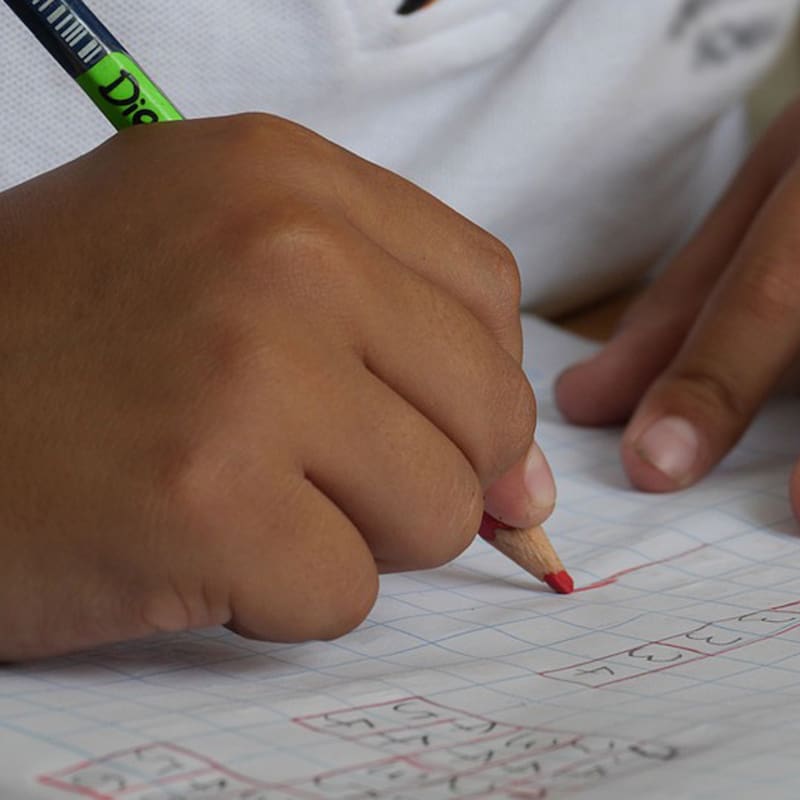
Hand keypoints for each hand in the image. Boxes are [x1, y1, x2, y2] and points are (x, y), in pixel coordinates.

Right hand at [0, 114, 553, 659]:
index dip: (469, 381)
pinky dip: (280, 599)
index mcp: (285, 177)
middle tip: (312, 474)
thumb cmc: (59, 348)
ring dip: (353, 537)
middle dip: (425, 472)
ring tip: (242, 501)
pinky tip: (192, 549)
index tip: (424, 425)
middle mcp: (282, 251)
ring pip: (439, 511)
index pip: (486, 293)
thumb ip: (390, 343)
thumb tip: (530, 483)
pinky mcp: (209, 502)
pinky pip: (347, 594)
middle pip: (488, 409)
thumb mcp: (219, 268)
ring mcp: (249, 373)